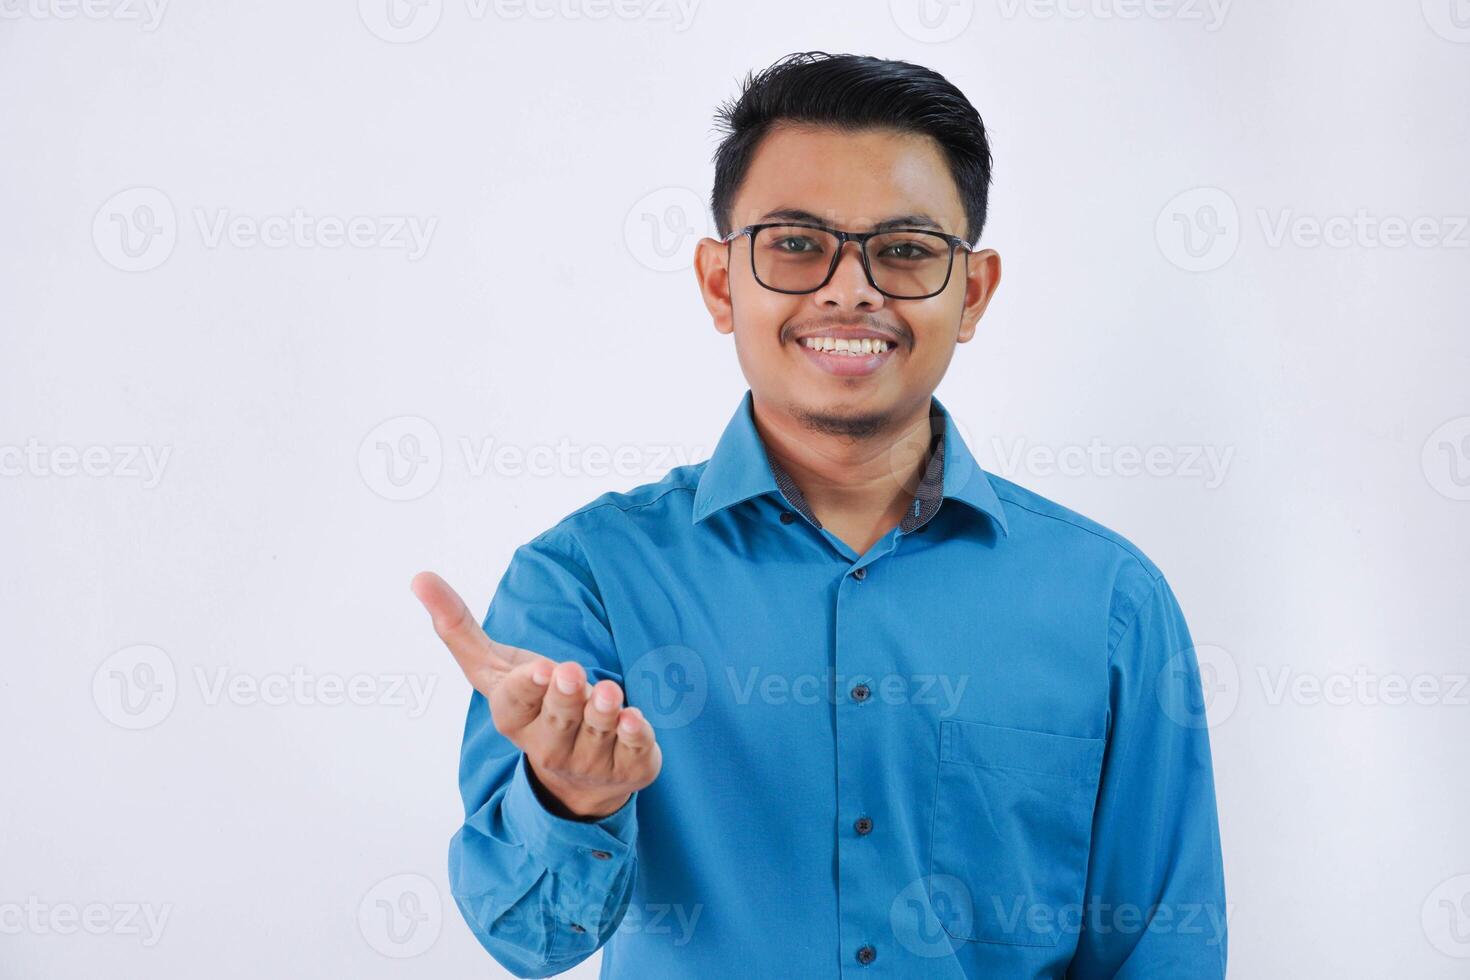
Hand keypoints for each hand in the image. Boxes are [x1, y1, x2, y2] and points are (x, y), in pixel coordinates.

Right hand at [411, 570, 661, 818]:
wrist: (578, 773)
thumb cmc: (532, 704)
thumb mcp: (494, 669)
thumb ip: (458, 627)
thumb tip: (418, 576)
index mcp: (514, 718)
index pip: (516, 703)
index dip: (527, 687)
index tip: (540, 668)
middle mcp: (548, 745)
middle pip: (556, 720)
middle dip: (564, 697)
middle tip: (571, 671)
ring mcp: (588, 761)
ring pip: (596, 735)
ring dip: (602, 713)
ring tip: (609, 691)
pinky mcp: (628, 767)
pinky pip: (633, 755)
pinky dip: (635, 737)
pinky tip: (635, 719)